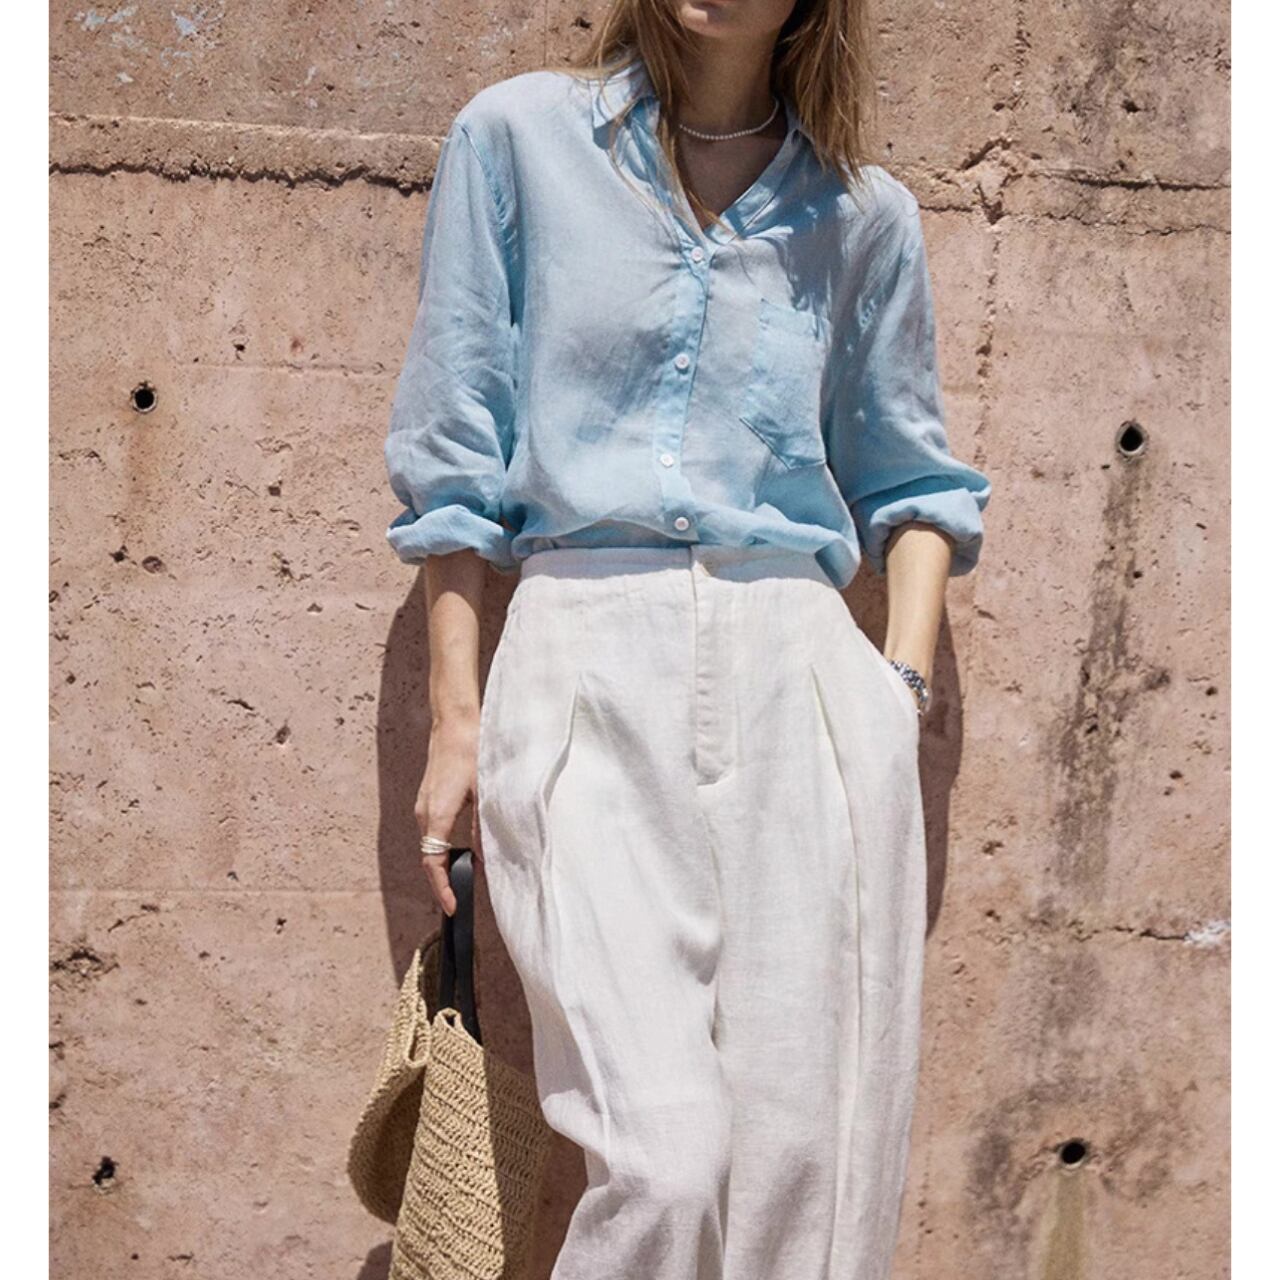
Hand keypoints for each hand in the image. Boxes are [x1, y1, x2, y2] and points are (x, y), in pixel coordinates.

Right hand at [415, 712, 482, 914]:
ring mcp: (423, 806)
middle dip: (442, 881)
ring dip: (442, 865)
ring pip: (429, 845)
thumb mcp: (483, 792)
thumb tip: (486, 856)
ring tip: (462, 880)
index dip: (442, 888)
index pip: (433, 862)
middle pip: (429, 858)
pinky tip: (460, 852)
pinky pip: (432, 833)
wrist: (454, 724)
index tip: (452, 906)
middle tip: (460, 899)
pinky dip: (442, 848)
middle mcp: (424, 813)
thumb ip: (483, 827)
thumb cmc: (471, 752)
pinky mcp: (428, 799)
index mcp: (436, 814)